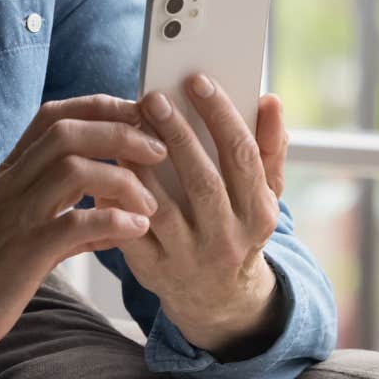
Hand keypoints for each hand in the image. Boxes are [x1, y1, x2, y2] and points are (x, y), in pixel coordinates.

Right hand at [0, 94, 169, 364]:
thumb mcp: (26, 234)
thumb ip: (68, 219)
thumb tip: (117, 219)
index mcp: (9, 175)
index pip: (53, 117)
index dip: (100, 107)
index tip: (139, 117)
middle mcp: (9, 186)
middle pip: (66, 132)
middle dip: (120, 132)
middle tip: (158, 150)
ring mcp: (13, 217)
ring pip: (71, 169)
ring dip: (121, 179)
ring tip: (150, 202)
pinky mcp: (22, 253)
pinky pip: (72, 224)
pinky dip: (111, 221)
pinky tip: (135, 231)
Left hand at [101, 75, 291, 356]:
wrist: (218, 297)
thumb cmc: (237, 226)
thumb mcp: (263, 195)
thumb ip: (269, 148)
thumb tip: (270, 99)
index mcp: (258, 213)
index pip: (243, 157)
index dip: (221, 116)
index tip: (197, 81)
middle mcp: (227, 238)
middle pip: (202, 180)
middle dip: (177, 135)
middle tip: (153, 97)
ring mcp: (189, 257)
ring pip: (161, 206)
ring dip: (141, 164)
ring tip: (126, 126)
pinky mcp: (154, 270)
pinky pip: (130, 229)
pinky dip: (117, 198)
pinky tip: (108, 166)